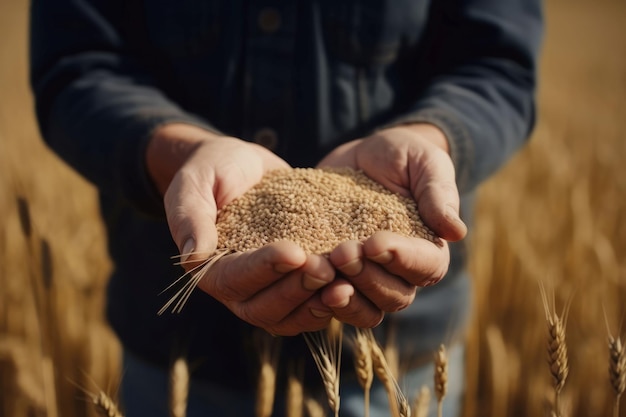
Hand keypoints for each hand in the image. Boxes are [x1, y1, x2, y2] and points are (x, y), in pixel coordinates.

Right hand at [147, 123, 336, 334]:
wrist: (242, 167)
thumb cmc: (214, 170)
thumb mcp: (195, 183)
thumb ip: (191, 216)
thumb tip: (192, 258)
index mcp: (210, 269)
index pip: (235, 279)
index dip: (265, 269)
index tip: (294, 251)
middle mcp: (239, 289)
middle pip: (266, 309)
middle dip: (297, 289)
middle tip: (326, 267)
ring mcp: (270, 290)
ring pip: (293, 316)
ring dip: (319, 300)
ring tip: (344, 277)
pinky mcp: (296, 282)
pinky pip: (314, 304)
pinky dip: (334, 298)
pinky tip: (356, 278)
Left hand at [315, 124, 466, 326]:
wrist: (364, 156)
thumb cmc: (403, 156)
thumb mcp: (424, 163)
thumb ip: (438, 193)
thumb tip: (457, 232)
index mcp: (429, 248)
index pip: (426, 267)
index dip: (401, 259)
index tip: (375, 242)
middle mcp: (401, 273)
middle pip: (394, 296)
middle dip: (367, 277)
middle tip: (341, 251)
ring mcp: (367, 278)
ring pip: (366, 309)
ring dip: (344, 298)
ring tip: (321, 275)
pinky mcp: (337, 276)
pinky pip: (331, 302)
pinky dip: (319, 299)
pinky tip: (301, 282)